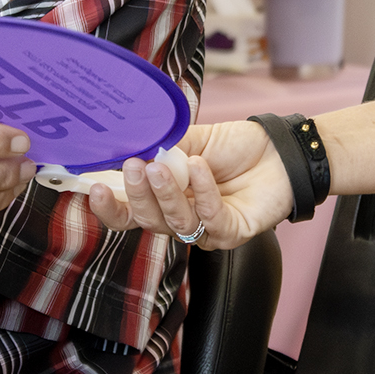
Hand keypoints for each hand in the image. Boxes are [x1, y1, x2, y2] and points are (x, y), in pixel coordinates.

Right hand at [89, 121, 293, 248]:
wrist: (281, 150)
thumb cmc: (237, 148)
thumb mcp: (192, 140)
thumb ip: (162, 146)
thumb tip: (129, 143)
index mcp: (166, 199)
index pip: (130, 212)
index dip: (110, 206)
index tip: (93, 188)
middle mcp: (182, 219)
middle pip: (147, 220)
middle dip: (137, 195)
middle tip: (133, 167)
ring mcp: (207, 231)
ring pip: (175, 223)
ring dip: (166, 193)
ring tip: (161, 166)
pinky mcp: (232, 233)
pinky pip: (210, 218)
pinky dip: (203, 191)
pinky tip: (199, 166)